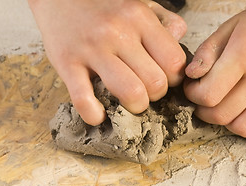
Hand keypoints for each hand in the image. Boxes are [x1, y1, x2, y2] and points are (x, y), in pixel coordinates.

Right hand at [28, 0, 186, 124]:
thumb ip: (165, 21)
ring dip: (134, 106)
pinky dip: (95, 115)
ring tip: (128, 101)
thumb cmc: (104, 5)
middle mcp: (118, 32)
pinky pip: (84, 100)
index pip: (174, 63)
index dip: (173, 79)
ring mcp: (91, 49)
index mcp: (139, 18)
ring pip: (131, 93)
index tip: (163, 78)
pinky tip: (99, 113)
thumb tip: (179, 41)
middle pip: (155, 83)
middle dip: (155, 95)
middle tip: (145, 90)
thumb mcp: (140, 4)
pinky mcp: (66, 63)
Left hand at [184, 0, 245, 144]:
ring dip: (229, 124)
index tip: (194, 89)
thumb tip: (189, 77)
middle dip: (205, 111)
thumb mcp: (229, 27)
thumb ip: (206, 52)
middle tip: (206, 101)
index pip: (208, 94)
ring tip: (228, 108)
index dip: (193, 96)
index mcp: (245, 54)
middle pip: (223, 115)